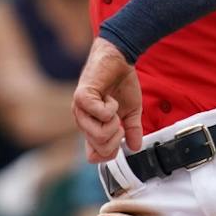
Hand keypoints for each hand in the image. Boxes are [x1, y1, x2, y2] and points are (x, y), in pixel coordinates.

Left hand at [73, 39, 141, 160]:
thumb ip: (132, 130)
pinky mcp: (82, 98)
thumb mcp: (131, 111)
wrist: (118, 59)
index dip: (110, 153)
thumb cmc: (121, 82)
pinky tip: (109, 98)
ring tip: (114, 107)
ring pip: (100, 135)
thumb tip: (135, 147)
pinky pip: (101, 115)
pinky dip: (111, 108)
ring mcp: (80, 111)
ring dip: (114, 123)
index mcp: (92, 127)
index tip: (122, 137)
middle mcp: (83, 122)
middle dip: (117, 137)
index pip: (94, 156)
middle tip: (120, 120)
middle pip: (101, 148)